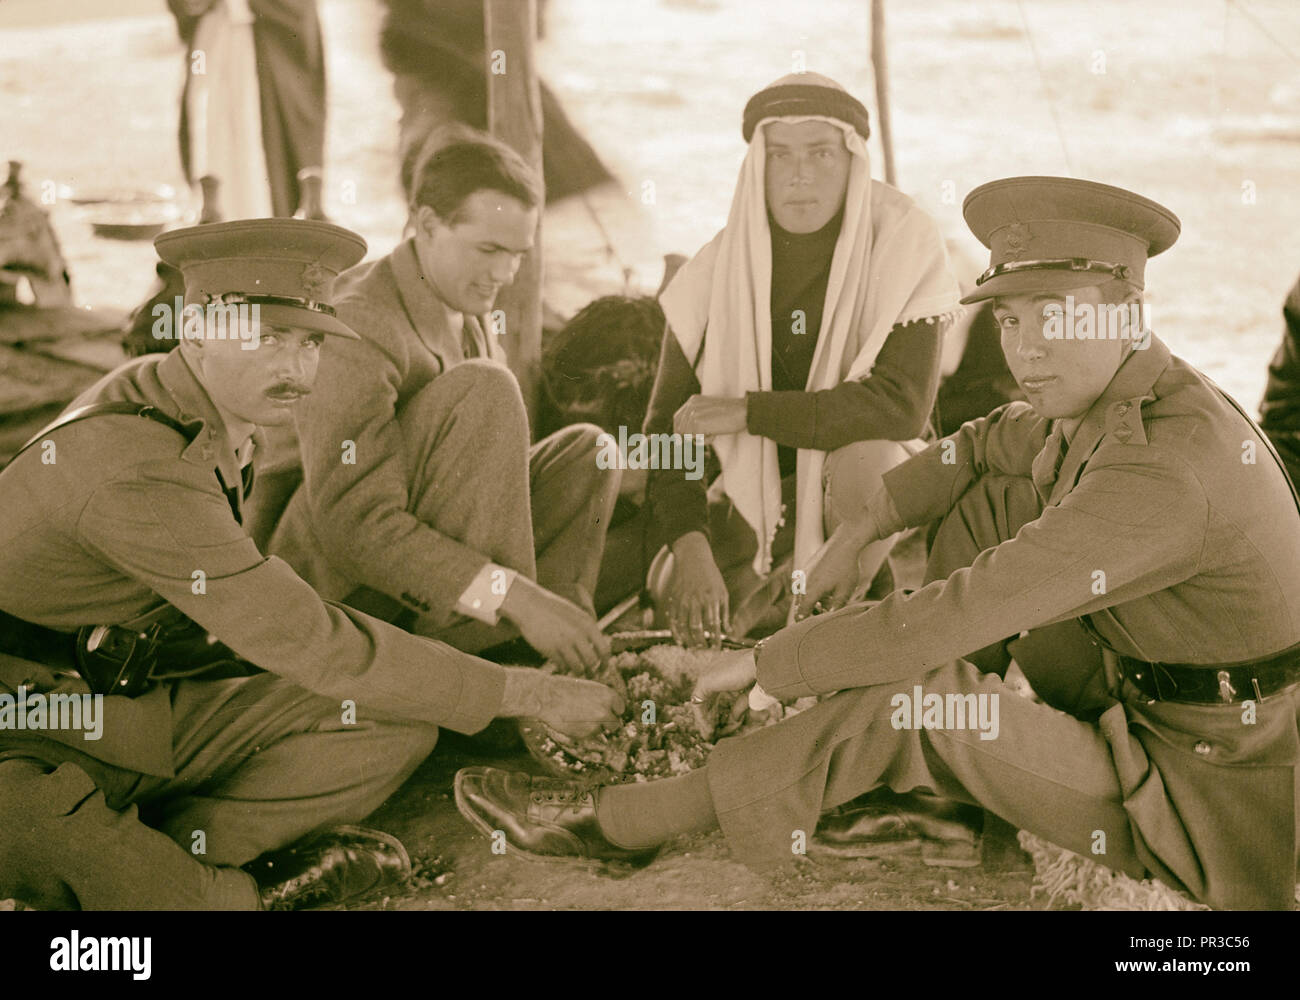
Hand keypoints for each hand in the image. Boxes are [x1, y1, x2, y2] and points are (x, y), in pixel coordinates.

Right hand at [501, 578, 610, 673]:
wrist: (531, 605)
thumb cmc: (554, 609)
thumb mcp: (576, 615)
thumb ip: (587, 630)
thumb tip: (596, 649)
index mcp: (588, 624)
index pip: (604, 649)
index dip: (605, 663)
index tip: (603, 670)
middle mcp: (578, 634)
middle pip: (592, 662)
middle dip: (592, 671)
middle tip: (590, 675)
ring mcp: (564, 642)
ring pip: (578, 667)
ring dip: (578, 673)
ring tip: (577, 673)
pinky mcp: (551, 650)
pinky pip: (563, 666)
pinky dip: (564, 670)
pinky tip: (563, 668)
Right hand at [501, 668, 623, 739]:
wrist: (547, 696)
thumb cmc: (565, 689)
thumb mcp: (589, 688)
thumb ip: (602, 699)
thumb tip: (611, 711)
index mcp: (609, 695)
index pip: (621, 709)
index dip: (613, 711)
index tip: (607, 712)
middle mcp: (606, 710)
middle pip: (615, 724)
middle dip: (607, 724)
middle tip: (594, 719)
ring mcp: (596, 724)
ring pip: (601, 731)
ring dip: (593, 728)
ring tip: (576, 716)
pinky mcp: (585, 735)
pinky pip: (588, 736)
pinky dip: (582, 732)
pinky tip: (571, 722)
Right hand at [664, 533, 729, 647]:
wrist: (693, 558)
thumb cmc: (711, 576)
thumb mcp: (722, 592)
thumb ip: (725, 612)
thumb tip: (729, 631)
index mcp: (711, 598)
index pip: (713, 624)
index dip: (715, 639)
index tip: (716, 648)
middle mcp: (696, 600)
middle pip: (697, 628)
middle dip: (700, 643)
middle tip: (703, 651)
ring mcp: (683, 600)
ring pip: (683, 625)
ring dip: (688, 639)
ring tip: (693, 647)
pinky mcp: (674, 599)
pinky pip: (672, 619)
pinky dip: (675, 631)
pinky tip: (679, 639)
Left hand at [674, 394, 746, 437]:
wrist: (744, 411)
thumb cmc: (731, 414)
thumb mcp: (710, 411)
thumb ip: (698, 418)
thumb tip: (685, 436)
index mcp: (693, 400)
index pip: (677, 418)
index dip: (679, 431)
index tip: (684, 441)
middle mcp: (691, 405)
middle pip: (680, 429)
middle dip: (690, 438)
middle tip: (707, 436)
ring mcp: (693, 413)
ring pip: (688, 436)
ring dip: (701, 439)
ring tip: (714, 432)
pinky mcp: (698, 422)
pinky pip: (697, 439)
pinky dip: (706, 440)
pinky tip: (715, 434)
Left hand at [688, 648, 756, 735]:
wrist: (761, 663)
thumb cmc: (761, 674)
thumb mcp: (749, 694)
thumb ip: (739, 705)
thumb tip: (734, 719)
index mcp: (726, 669)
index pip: (717, 691)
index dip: (719, 709)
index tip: (725, 724)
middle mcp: (715, 669)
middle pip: (708, 698)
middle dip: (711, 716)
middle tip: (713, 733)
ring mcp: (708, 674)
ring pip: (702, 702)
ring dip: (706, 720)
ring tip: (709, 736)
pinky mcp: (704, 681)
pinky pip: (699, 703)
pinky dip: (702, 718)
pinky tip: (708, 731)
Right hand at [790, 517, 877, 622]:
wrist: (844, 544)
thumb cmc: (847, 570)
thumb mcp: (845, 593)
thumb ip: (835, 609)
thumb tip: (828, 620)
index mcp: (811, 592)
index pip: (801, 613)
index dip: (803, 623)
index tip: (806, 630)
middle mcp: (803, 583)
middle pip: (799, 605)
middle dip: (808, 612)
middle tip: (821, 616)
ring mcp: (803, 574)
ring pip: (801, 594)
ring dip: (809, 601)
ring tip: (824, 603)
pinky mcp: (806, 567)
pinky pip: (803, 583)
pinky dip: (810, 590)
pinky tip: (824, 588)